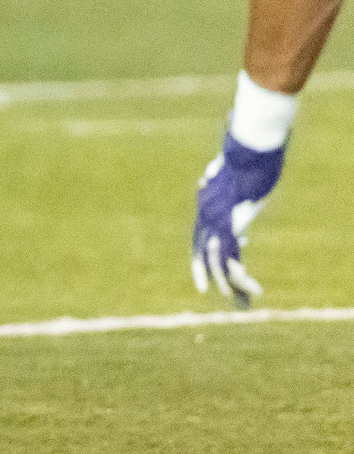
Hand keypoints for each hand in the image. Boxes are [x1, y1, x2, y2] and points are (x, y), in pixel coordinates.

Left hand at [191, 134, 283, 306]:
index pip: (199, 238)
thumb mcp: (226, 176)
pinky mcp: (230, 224)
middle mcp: (206, 215)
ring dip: (230, 283)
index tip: (206, 275)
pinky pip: (231, 257)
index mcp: (206, 207)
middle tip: (211, 293)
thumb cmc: (241, 161)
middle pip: (202, 251)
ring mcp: (216, 220)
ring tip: (245, 301)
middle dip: (206, 274)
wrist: (246, 153)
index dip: (202, 257)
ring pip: (216, 260)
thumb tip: (205, 180)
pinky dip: (240, 275)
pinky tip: (253, 288)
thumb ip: (214, 181)